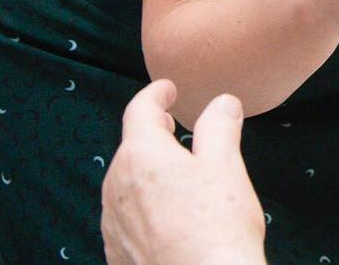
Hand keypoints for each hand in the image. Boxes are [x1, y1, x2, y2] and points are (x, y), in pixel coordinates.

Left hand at [102, 80, 266, 264]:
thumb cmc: (215, 226)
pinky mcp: (117, 254)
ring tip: (176, 174)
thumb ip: (219, 126)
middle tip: (172, 126)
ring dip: (148, 172)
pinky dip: (146, 205)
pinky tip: (170, 216)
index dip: (155, 94)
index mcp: (140, 156)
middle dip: (152, 134)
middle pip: (131, 149)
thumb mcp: (225, 164)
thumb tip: (221, 103)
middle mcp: (117, 187)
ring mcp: (113, 225)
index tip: (167, 89)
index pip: (140, 111)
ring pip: (127, 185)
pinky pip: (128, 217)